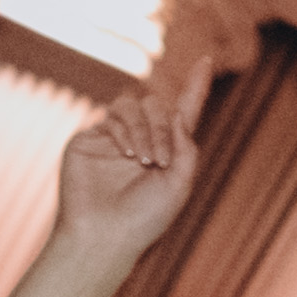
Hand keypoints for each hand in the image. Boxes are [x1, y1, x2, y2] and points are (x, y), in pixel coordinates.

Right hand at [47, 89, 202, 266]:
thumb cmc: (146, 217)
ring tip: (143, 161)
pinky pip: (111, 117)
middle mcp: (141, 140)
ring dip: (144, 129)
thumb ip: (186, 146)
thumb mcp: (180, 183)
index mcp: (167, 151)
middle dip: (162, 129)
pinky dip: (125, 132)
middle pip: (157, 107)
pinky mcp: (89, 139)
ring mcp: (114, 138)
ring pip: (133, 106)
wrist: (105, 235)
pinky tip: (127, 155)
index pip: (183, 112)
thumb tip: (176, 113)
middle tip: (159, 162)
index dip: (195, 87)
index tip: (206, 61)